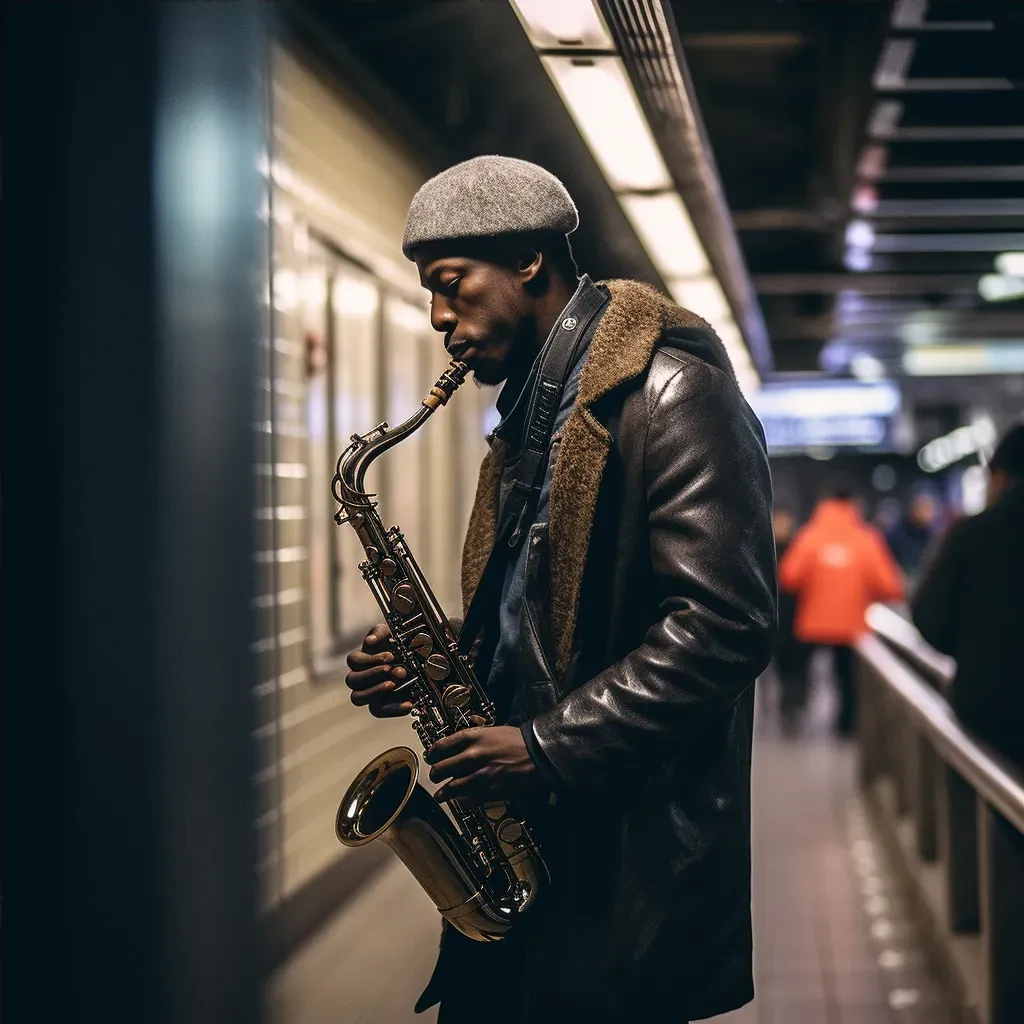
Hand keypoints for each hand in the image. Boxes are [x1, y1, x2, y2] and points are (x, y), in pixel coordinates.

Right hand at [344, 623, 412, 717]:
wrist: (417, 658)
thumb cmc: (399, 643)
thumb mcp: (391, 632)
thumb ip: (380, 633)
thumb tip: (370, 641)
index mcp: (360, 659)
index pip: (354, 660)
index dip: (370, 659)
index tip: (390, 657)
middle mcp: (359, 677)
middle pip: (352, 680)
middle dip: (374, 675)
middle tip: (395, 670)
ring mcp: (368, 693)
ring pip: (358, 698)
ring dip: (376, 691)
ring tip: (394, 684)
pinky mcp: (380, 705)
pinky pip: (378, 711)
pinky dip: (393, 708)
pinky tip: (409, 703)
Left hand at [424, 726, 543, 802]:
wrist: (539, 756)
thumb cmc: (519, 741)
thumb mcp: (493, 732)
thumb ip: (475, 741)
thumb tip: (461, 750)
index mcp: (473, 737)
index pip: (443, 745)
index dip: (433, 752)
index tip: (430, 756)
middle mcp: (472, 756)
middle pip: (442, 767)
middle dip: (435, 773)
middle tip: (434, 775)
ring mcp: (479, 775)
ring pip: (452, 786)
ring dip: (443, 792)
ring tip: (440, 795)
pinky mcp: (488, 791)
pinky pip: (468, 799)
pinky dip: (461, 801)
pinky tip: (458, 802)